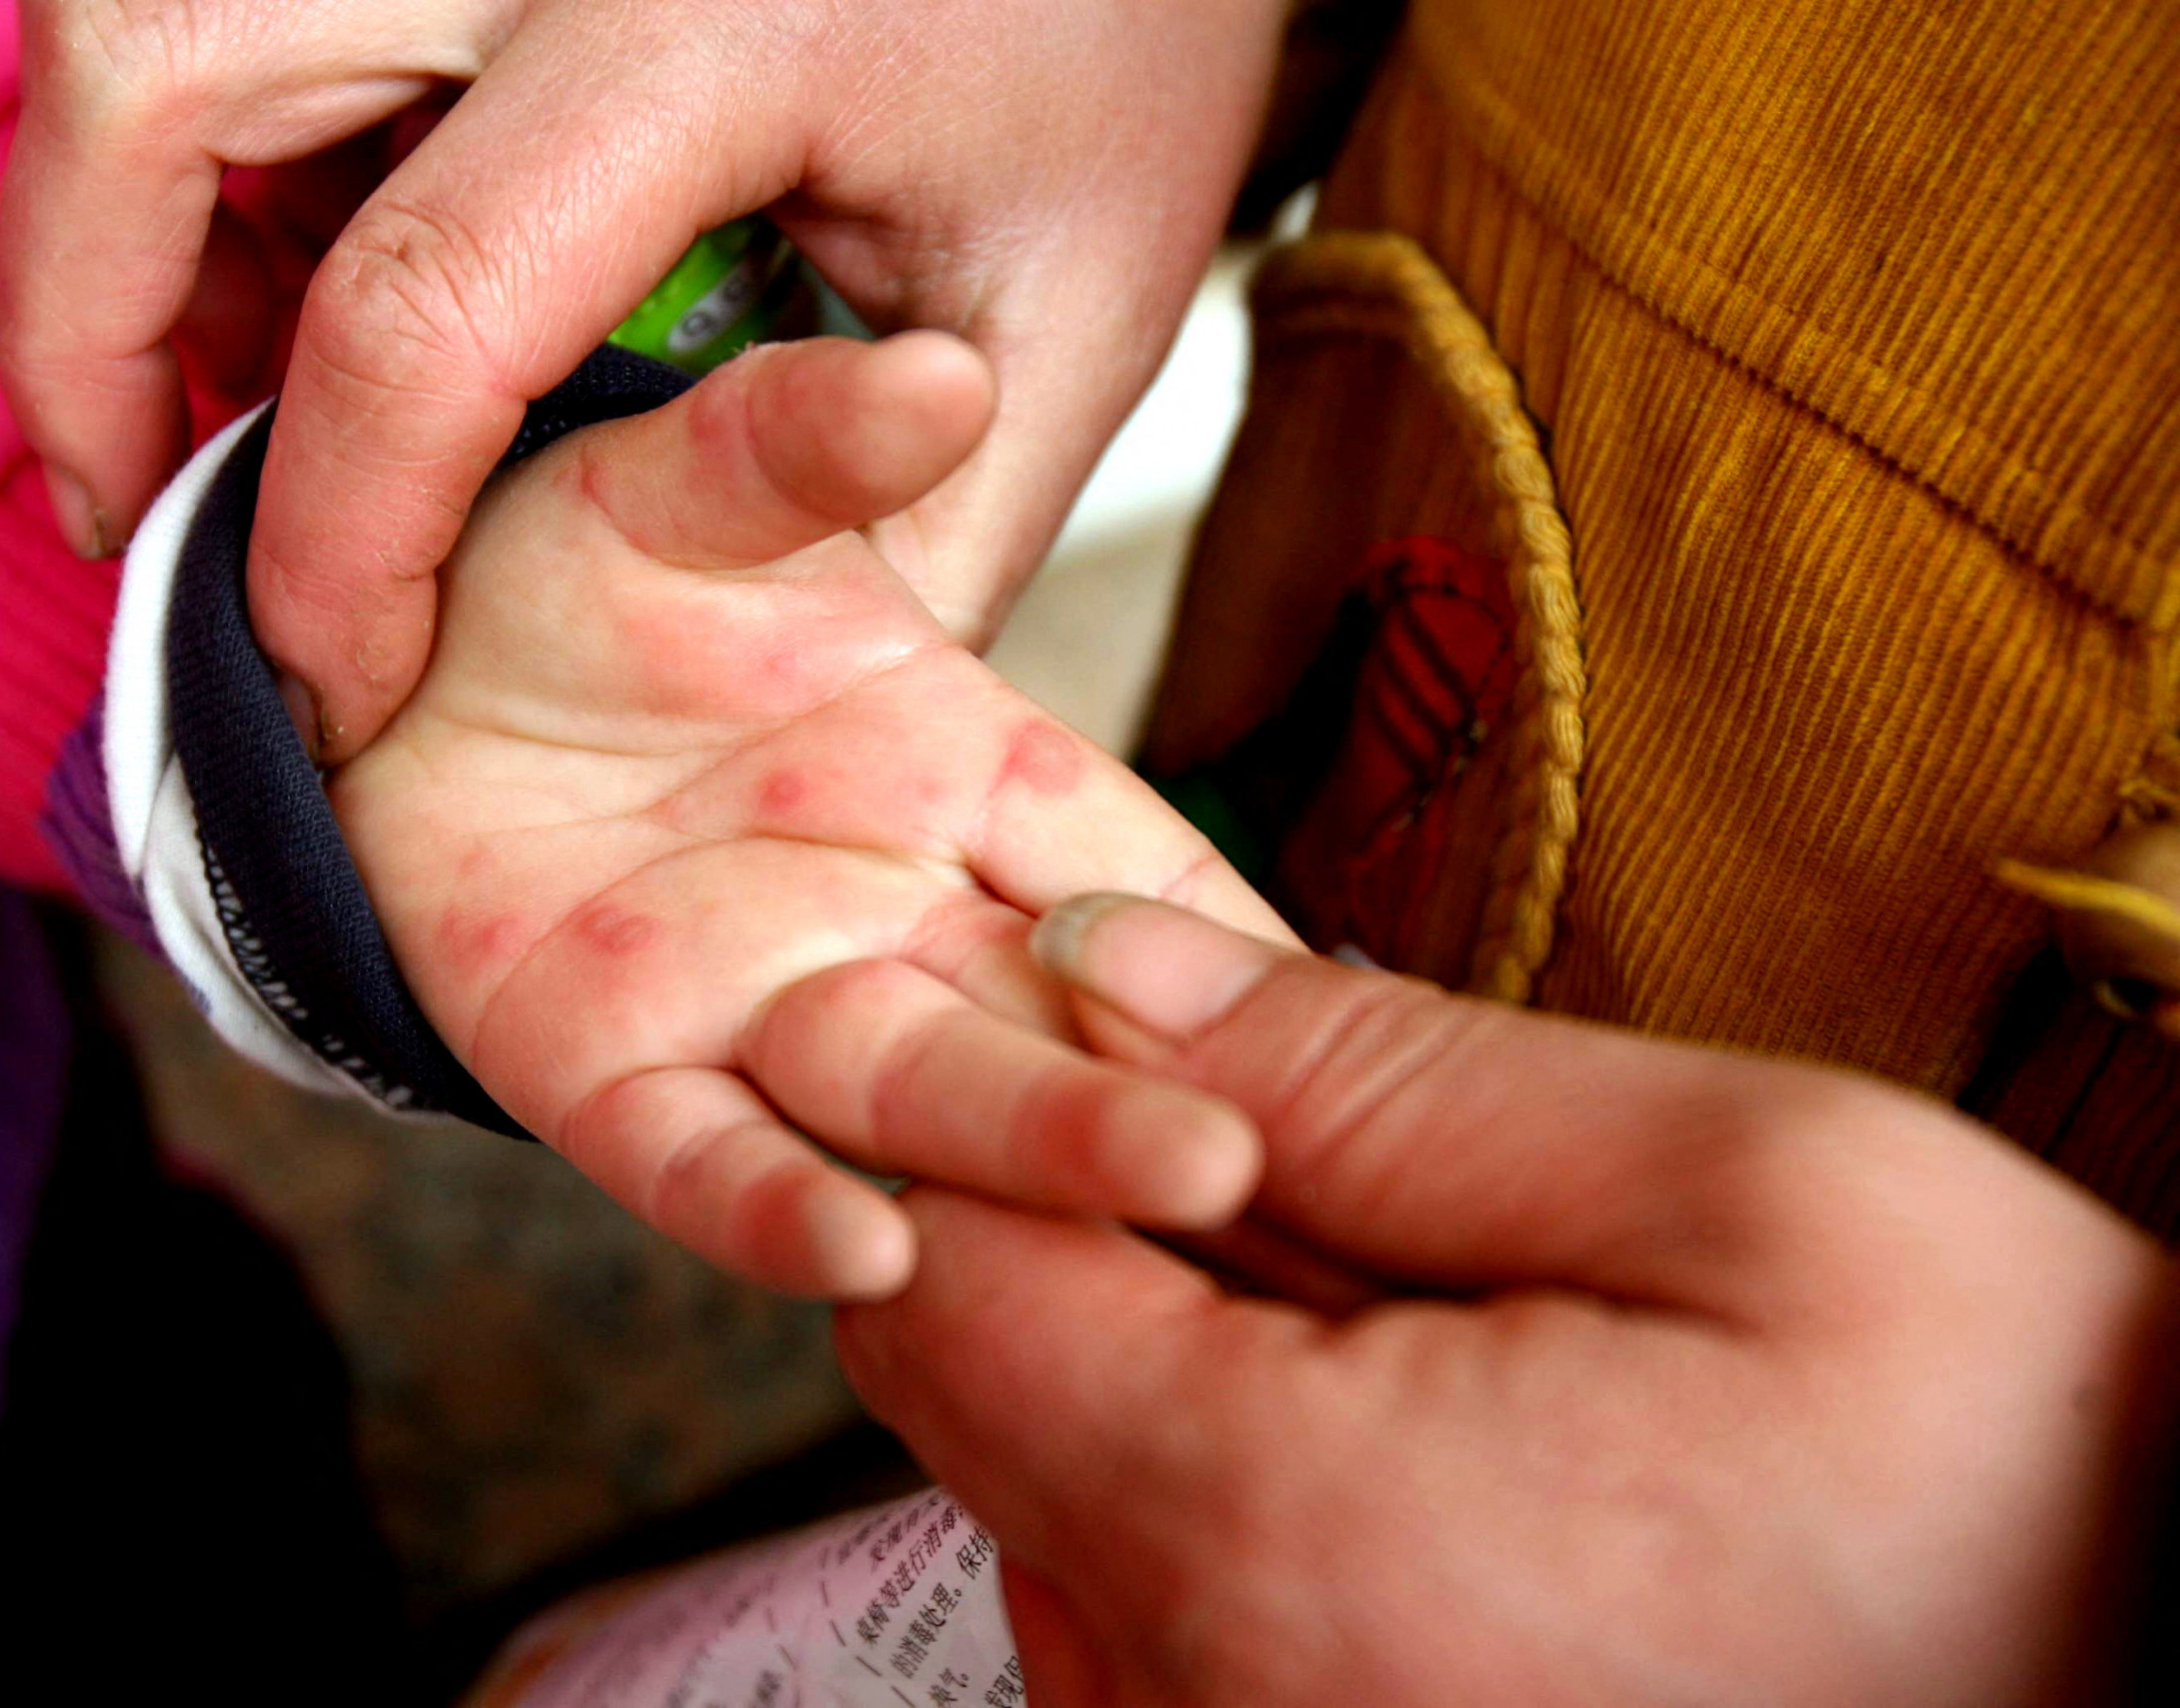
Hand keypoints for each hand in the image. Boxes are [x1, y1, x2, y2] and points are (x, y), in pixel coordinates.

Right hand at [0, 0, 1293, 758]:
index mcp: (702, 29)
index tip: (326, 682)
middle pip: (154, 66)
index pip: (419, 304)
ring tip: (239, 402)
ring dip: (138, 221)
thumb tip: (762, 712)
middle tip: (129, 507)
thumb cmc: (1123, 35)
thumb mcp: (1076, 302)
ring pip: (155, 13)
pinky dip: (230, 146)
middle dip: (80, 317)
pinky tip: (323, 267)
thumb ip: (924, 523)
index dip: (330, 534)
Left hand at [330, 336, 1292, 1298]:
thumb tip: (943, 371)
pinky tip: (863, 1248)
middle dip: (1166, 1083)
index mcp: (973, 778)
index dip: (1254, 954)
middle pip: (1059, 1016)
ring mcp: (760, 1007)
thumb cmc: (594, 580)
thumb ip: (806, 439)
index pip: (1151, 883)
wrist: (400, 680)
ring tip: (1164, 1190)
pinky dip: (774, 1205)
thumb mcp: (698, 483)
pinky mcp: (607, 1075)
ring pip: (915, 1094)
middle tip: (1278, 1140)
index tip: (1383, 1034)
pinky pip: (699, 1155)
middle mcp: (897, 915)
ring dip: (1033, 1153)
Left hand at [834, 896, 2179, 1703]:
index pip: (943, 1274)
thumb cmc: (2032, 1491)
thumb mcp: (1751, 1193)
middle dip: (1118, 1236)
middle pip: (986, 1393)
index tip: (1142, 1038)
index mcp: (1277, 1544)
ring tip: (1455, 1340)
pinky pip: (1153, 1622)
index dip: (1010, 1110)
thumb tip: (1096, 970)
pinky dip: (1242, 1505)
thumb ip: (1368, 1074)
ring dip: (1192, 1373)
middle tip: (1369, 1186)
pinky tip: (1447, 1466)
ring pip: (1060, 1503)